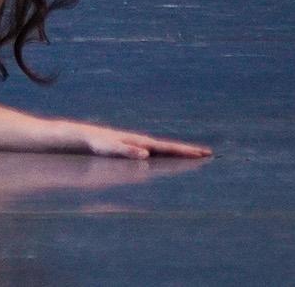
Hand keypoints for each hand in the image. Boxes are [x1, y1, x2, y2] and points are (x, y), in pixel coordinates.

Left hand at [80, 125, 212, 159]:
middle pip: (170, 148)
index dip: (185, 151)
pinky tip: (168, 156)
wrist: (85, 137)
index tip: (202, 153)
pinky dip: (165, 153)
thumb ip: (127, 151)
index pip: (168, 148)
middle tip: (209, 154)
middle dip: (188, 151)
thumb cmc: (98, 143)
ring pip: (164, 149)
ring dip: (179, 152)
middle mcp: (143, 143)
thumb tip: (146, 154)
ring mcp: (139, 145)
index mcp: (141, 143)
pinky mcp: (133, 148)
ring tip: (196, 155)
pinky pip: (154, 152)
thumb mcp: (110, 148)